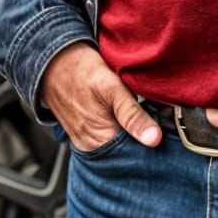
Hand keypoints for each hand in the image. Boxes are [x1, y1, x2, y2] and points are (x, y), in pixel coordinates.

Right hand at [39, 43, 162, 151]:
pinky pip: (107, 140)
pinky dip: (119, 132)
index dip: (154, 146)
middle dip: (144, 141)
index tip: (166, 132)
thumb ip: (132, 115)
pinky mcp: (83, 134)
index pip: (137, 157)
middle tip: (156, 121)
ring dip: (132, 136)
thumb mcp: (110, 87)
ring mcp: (86, 142)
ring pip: (118, 147)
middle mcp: (91, 148)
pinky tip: (124, 119)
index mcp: (100, 141)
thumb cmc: (80, 70)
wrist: (52, 61)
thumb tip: (154, 139)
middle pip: (127, 154)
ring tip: (140, 118)